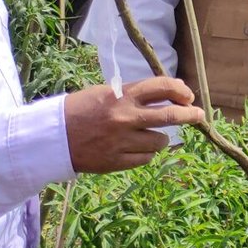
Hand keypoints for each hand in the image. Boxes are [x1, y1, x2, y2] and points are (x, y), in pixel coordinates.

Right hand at [63, 76, 205, 173]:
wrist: (49, 137)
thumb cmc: (79, 110)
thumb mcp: (106, 93)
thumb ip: (135, 94)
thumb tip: (170, 94)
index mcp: (122, 96)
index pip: (162, 86)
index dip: (181, 90)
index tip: (187, 95)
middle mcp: (125, 117)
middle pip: (170, 115)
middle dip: (190, 115)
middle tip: (198, 115)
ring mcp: (121, 141)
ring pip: (160, 141)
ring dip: (161, 138)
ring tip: (151, 135)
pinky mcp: (115, 161)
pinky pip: (146, 158)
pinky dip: (147, 153)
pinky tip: (138, 148)